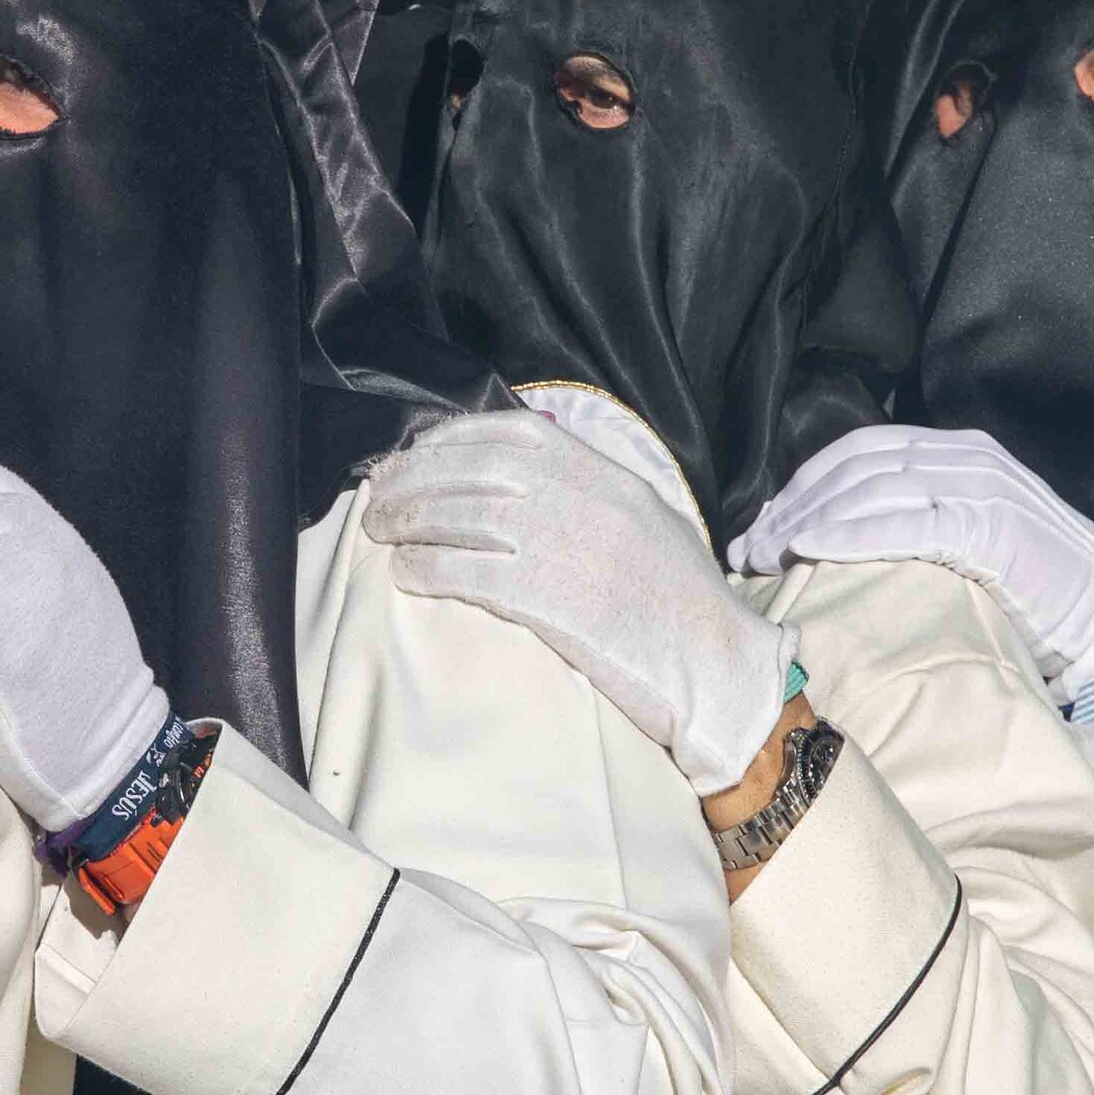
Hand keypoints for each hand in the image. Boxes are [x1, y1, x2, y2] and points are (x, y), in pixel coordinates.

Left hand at [366, 408, 796, 792]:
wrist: (716, 662)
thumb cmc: (682, 601)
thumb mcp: (645, 519)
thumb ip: (591, 491)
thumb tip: (527, 482)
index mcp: (605, 473)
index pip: (510, 432)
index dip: (450, 439)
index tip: (415, 453)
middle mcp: (581, 497)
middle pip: (474, 469)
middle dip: (414, 478)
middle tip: (377, 495)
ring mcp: (565, 545)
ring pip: (462, 516)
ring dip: (409, 521)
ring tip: (379, 532)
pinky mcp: (550, 599)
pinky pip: (468, 573)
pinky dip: (427, 569)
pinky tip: (405, 573)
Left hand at [734, 424, 1093, 694]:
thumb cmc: (1030, 593)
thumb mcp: (964, 541)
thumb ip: (913, 523)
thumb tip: (831, 543)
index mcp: (955, 452)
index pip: (857, 452)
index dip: (801, 486)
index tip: (759, 528)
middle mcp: (965, 456)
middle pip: (855, 467)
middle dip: (793, 506)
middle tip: (748, 550)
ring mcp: (982, 487)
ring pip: (872, 488)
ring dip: (809, 521)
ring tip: (768, 557)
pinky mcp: (993, 527)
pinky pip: (908, 522)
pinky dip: (854, 532)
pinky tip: (814, 549)